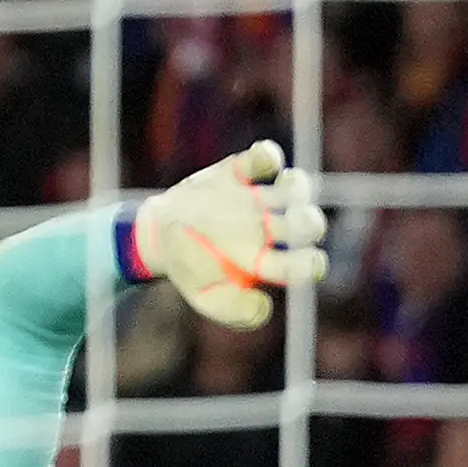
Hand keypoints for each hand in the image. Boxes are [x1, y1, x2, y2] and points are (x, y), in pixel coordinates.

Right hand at [129, 140, 327, 328]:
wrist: (158, 238)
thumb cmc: (189, 270)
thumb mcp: (205, 298)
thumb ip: (234, 310)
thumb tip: (265, 308)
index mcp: (267, 262)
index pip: (301, 264)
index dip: (310, 263)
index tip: (309, 262)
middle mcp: (271, 229)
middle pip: (308, 224)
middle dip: (308, 222)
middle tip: (295, 222)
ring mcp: (258, 200)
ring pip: (295, 189)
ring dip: (298, 186)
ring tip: (287, 184)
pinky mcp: (241, 173)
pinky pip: (264, 159)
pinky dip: (267, 156)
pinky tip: (259, 160)